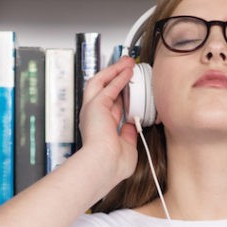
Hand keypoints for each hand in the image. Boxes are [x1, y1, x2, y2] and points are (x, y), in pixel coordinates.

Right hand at [76, 56, 139, 195]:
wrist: (104, 164)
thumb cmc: (113, 164)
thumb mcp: (127, 147)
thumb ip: (128, 134)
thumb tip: (132, 125)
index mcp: (101, 129)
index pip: (111, 106)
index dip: (121, 95)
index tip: (131, 87)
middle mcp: (94, 117)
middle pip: (102, 89)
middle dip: (114, 77)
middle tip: (126, 67)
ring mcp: (93, 109)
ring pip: (100, 82)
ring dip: (114, 71)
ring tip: (127, 62)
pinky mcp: (96, 104)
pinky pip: (108, 85)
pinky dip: (118, 75)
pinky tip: (127, 70)